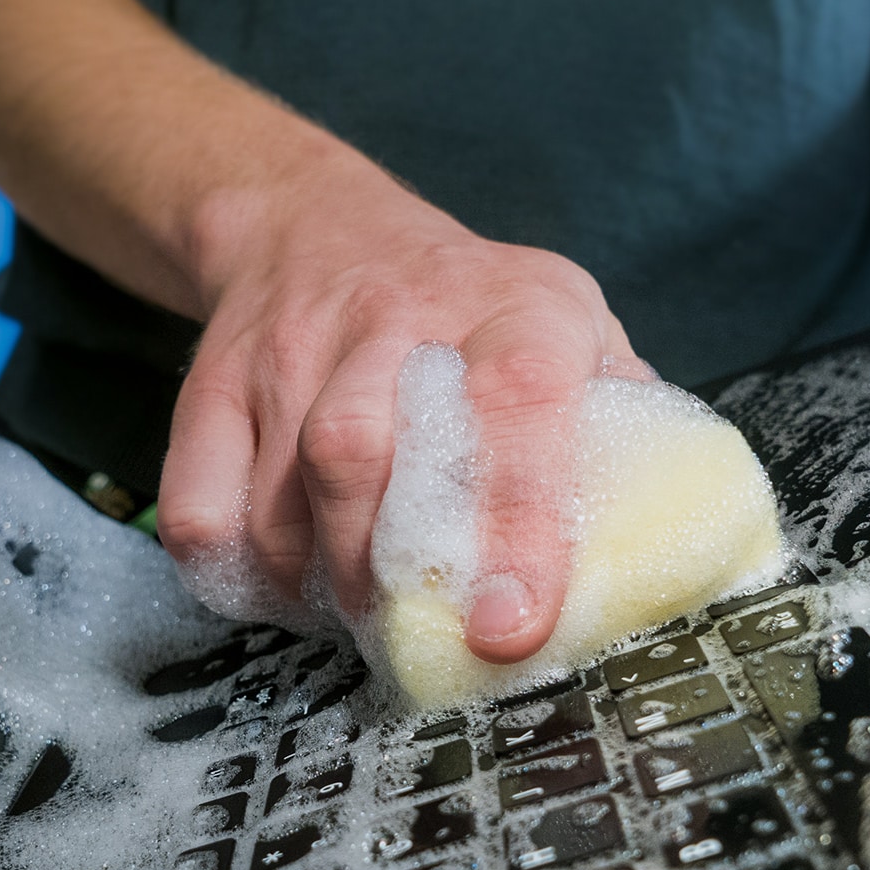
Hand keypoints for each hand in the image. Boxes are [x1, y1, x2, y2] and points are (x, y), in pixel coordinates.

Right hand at [156, 159, 650, 662]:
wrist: (314, 228)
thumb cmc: (470, 310)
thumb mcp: (572, 330)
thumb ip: (620, 427)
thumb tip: (670, 549)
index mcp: (515, 306)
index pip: (517, 400)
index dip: (517, 523)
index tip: (512, 627)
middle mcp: (395, 315)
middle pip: (365, 453)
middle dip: (392, 576)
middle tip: (424, 641)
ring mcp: (291, 350)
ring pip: (282, 495)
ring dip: (322, 587)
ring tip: (364, 615)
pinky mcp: (209, 388)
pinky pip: (199, 511)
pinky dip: (242, 576)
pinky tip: (291, 584)